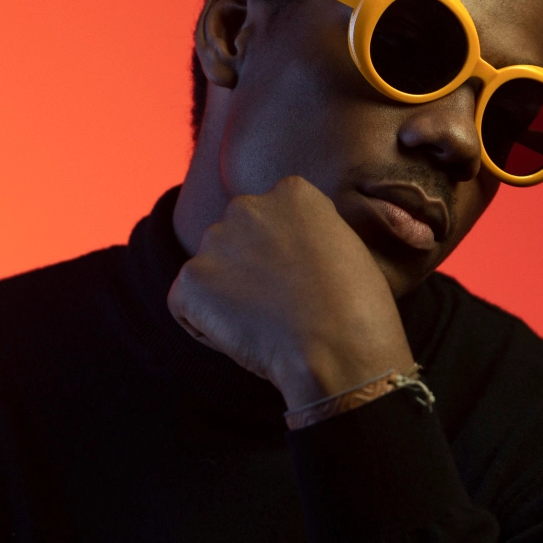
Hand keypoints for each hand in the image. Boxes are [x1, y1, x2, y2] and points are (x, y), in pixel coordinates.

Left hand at [167, 176, 416, 409]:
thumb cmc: (358, 310)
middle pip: (235, 239)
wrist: (338, 350)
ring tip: (265, 324)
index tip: (302, 282)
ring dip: (226, 296)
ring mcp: (214, 241)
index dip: (281, 256)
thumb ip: (308, 233)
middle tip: (279, 306)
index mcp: (291, 192)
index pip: (269, 218)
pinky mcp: (190, 280)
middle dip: (247, 269)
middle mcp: (247, 206)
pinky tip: (242, 337)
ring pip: (210, 271)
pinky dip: (204, 325)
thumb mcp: (346, 247)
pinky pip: (185, 303)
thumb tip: (285, 249)